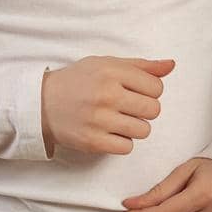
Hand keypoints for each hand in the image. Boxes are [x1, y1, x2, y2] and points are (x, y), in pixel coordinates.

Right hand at [40, 56, 170, 155]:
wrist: (40, 103)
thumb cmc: (79, 81)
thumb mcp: (107, 64)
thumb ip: (142, 66)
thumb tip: (172, 65)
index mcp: (112, 72)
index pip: (157, 87)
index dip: (150, 91)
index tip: (135, 92)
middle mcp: (107, 95)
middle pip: (154, 110)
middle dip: (145, 109)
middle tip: (128, 107)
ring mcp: (99, 120)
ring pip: (144, 131)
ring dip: (135, 127)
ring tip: (119, 120)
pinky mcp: (92, 141)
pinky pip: (127, 147)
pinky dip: (122, 143)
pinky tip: (110, 133)